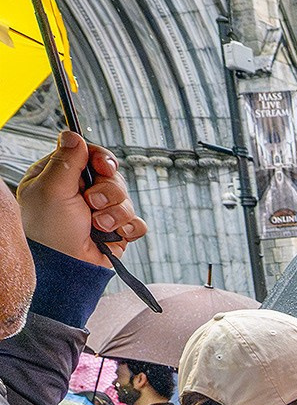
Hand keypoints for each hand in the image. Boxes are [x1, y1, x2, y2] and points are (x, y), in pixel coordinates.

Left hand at [15, 130, 144, 265]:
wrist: (67, 269)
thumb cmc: (50, 233)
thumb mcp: (52, 190)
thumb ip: (65, 160)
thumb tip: (72, 134)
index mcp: (61, 177)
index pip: (89, 154)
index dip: (101, 158)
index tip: (103, 167)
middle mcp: (81, 193)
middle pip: (113, 176)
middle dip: (108, 191)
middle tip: (92, 204)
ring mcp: (100, 212)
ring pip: (126, 199)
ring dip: (115, 213)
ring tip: (98, 225)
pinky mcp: (117, 230)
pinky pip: (137, 221)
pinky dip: (128, 228)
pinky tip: (113, 235)